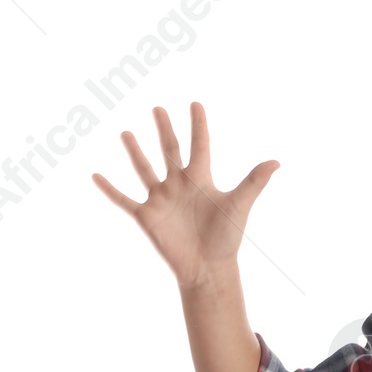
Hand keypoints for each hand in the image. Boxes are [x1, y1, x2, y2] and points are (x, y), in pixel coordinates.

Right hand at [91, 102, 277, 288]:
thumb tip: (276, 162)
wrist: (208, 268)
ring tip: (126, 132)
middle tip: (158, 108)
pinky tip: (95, 175)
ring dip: (135, 151)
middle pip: (170, 151)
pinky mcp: (146, 216)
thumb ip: (254, 182)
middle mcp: (179, 185)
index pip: (199, 145)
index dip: (199, 125)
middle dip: (165, 130)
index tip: (196, 103)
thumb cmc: (226, 238)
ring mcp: (161, 199)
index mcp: (201, 179)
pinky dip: (108, 189)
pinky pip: (123, 199)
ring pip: (144, 169)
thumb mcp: (239, 205)